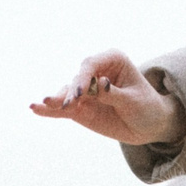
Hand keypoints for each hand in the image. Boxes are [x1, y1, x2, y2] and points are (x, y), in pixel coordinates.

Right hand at [30, 50, 182, 146]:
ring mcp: (86, 90)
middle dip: (71, 92)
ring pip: (67, 93)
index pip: (91, 65)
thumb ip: (114, 94)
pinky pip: (63, 108)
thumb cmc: (147, 107)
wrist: (150, 125)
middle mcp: (95, 72)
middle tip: (68, 104)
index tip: (80, 93)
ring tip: (42, 104)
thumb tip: (100, 84)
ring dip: (56, 99)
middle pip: (76, 79)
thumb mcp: (134, 101)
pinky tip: (35, 109)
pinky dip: (50, 109)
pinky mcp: (80, 107)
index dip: (83, 77)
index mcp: (112, 60)